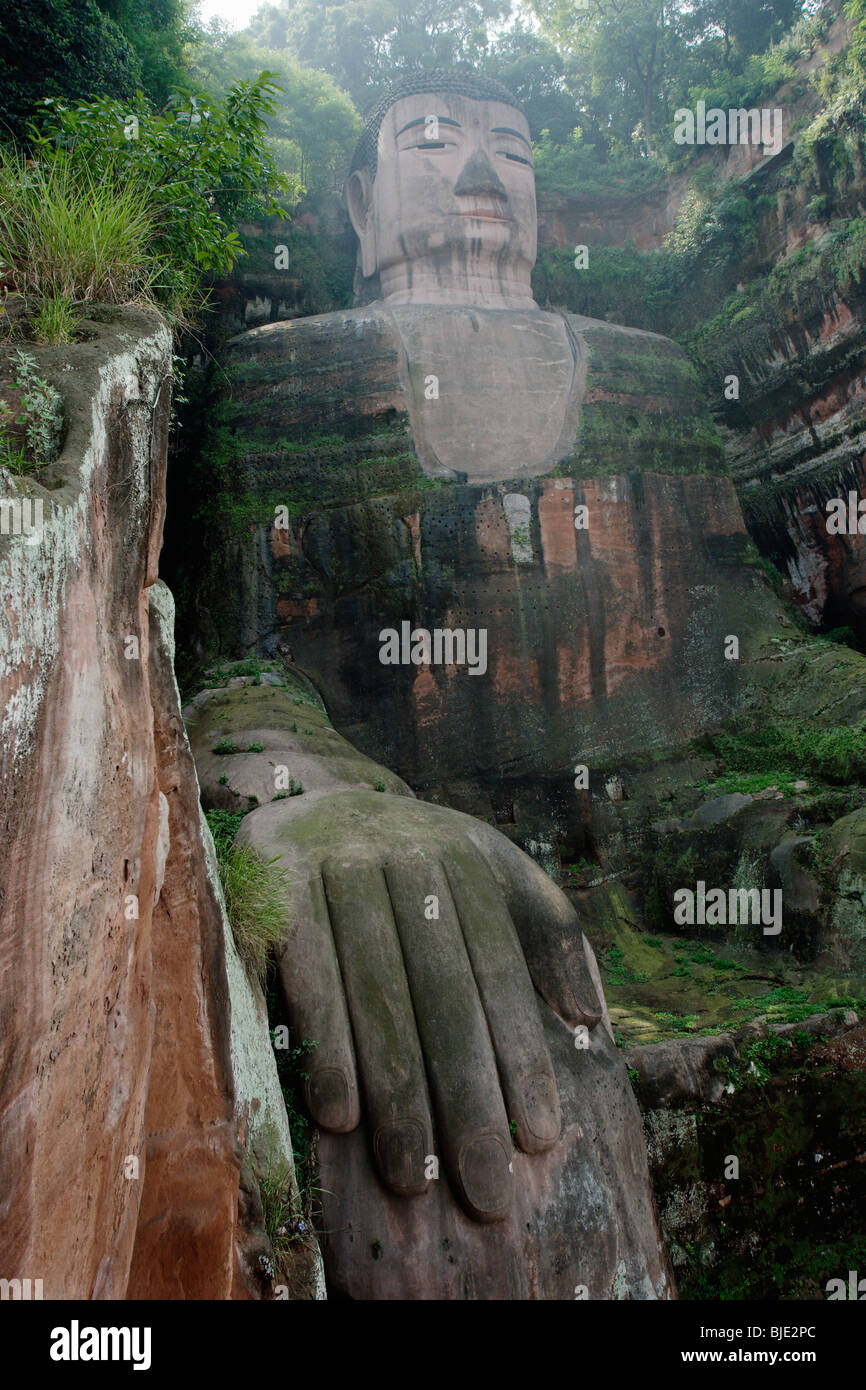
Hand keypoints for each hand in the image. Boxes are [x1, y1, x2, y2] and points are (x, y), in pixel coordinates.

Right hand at [238, 788, 602, 1223]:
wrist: (307, 796)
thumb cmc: (416, 857)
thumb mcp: (491, 868)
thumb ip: (548, 930)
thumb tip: (590, 1019)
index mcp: (462, 859)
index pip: (498, 971)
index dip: (521, 1057)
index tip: (541, 1138)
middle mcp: (404, 857)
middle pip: (441, 994)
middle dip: (466, 1099)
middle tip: (485, 1192)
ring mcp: (335, 867)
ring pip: (376, 996)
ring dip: (396, 1093)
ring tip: (414, 1177)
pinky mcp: (275, 886)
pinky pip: (307, 978)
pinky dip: (326, 1046)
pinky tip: (341, 1116)